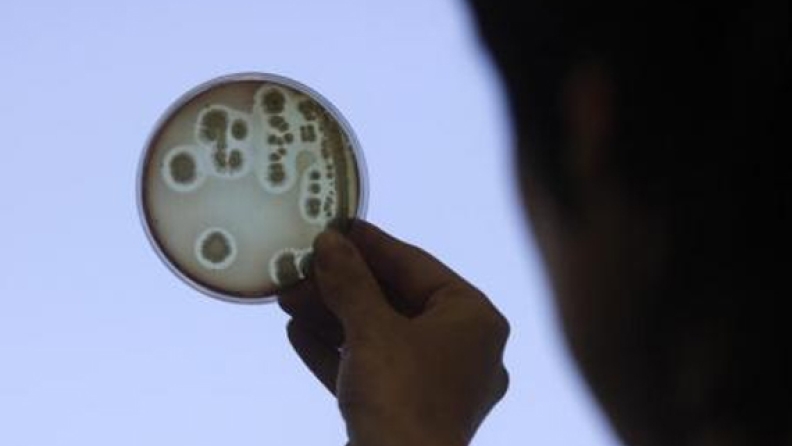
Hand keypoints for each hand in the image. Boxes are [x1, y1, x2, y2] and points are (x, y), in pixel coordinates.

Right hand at [279, 221, 509, 445]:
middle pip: (395, 302)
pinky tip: (298, 333)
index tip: (337, 226)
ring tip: (288, 296)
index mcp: (474, 319)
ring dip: (333, 317)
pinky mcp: (412, 411)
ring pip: (380, 337)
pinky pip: (374, 369)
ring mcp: (439, 384)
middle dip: (342, 286)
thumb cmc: (401, 398)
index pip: (417, 266)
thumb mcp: (371, 330)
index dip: (372, 244)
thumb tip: (330, 242)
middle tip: (301, 266)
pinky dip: (339, 352)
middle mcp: (464, 350)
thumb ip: (350, 281)